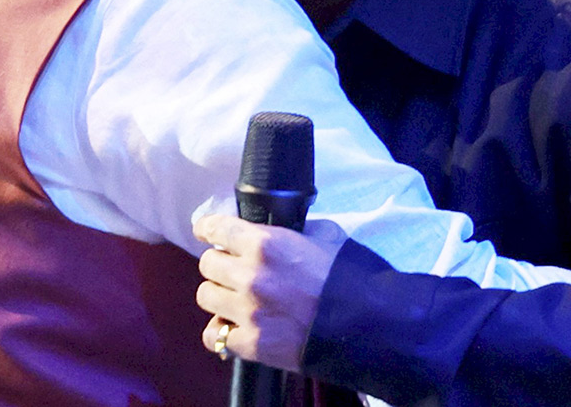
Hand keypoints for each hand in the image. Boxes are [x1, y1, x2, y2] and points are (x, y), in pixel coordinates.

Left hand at [193, 215, 345, 372]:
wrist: (365, 324)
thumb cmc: (346, 276)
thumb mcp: (322, 236)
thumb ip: (290, 232)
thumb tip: (273, 230)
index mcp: (266, 243)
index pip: (217, 228)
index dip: (208, 229)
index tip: (204, 231)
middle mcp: (250, 275)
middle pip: (207, 264)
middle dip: (220, 265)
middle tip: (234, 270)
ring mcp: (247, 312)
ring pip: (205, 296)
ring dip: (219, 296)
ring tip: (236, 300)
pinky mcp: (251, 343)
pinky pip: (214, 336)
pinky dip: (221, 332)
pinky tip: (235, 328)